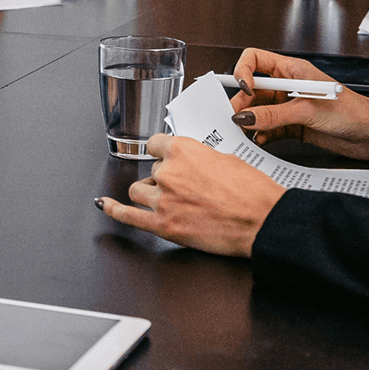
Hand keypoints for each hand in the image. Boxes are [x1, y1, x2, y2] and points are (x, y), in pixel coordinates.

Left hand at [95, 133, 286, 255]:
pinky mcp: (164, 225)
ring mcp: (163, 200)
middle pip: (152, 169)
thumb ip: (199, 158)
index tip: (165, 155)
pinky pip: (129, 216)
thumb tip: (191, 164)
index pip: (157, 143)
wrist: (263, 220)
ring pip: (139, 190)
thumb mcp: (226, 159)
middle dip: (165, 176)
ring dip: (150, 192)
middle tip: (186, 186)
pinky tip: (106, 206)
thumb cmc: (252, 191)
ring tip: (168, 198)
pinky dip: (115, 210)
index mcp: (183, 149)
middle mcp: (169, 172)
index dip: (164, 152)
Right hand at [229, 48, 368, 158]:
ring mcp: (291, 107)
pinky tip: (261, 142)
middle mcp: (288, 86)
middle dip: (242, 104)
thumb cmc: (353, 112)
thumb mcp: (309, 111)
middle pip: (253, 90)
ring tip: (244, 135)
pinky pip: (270, 129)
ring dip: (250, 123)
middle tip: (233, 121)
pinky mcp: (295, 127)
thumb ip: (274, 114)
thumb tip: (244, 117)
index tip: (244, 90)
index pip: (256, 60)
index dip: (243, 72)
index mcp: (292, 70)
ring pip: (259, 111)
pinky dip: (262, 135)